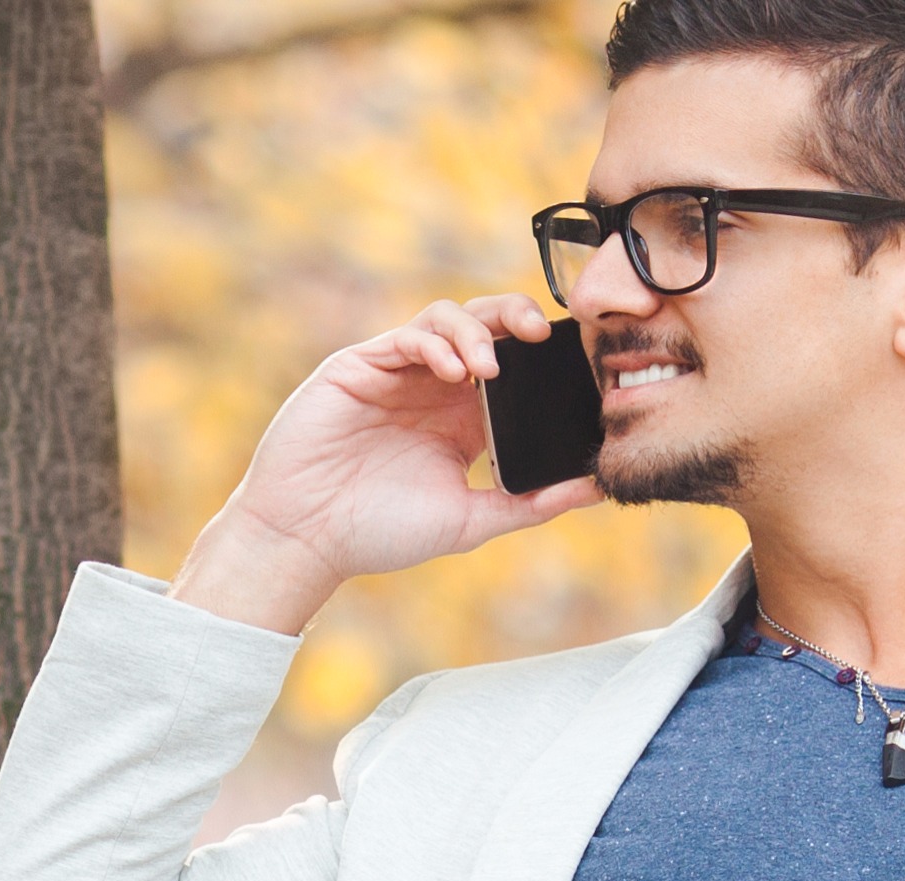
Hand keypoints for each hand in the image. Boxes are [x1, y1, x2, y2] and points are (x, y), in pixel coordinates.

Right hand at [170, 294, 605, 633]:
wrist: (306, 539)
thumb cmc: (380, 534)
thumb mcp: (470, 521)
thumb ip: (531, 503)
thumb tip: (598, 487)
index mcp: (464, 420)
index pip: (515, 367)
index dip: (543, 355)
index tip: (575, 362)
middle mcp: (434, 389)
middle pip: (486, 326)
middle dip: (516, 317)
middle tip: (542, 333)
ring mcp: (396, 373)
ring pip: (447, 318)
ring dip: (476, 332)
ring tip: (490, 368)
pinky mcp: (359, 367)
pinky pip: (405, 336)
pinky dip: (436, 344)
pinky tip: (456, 372)